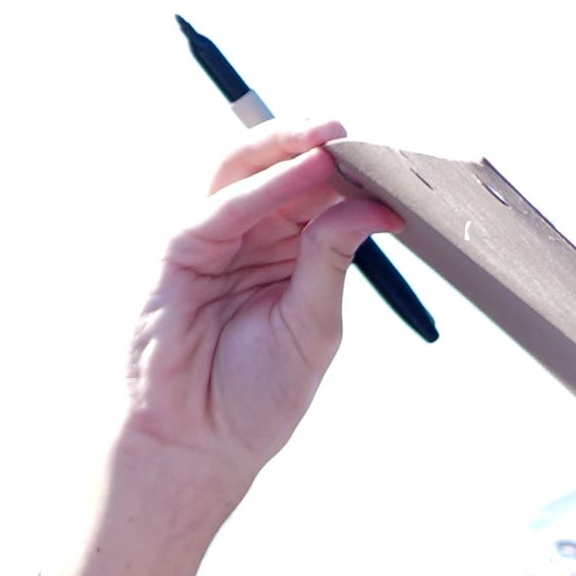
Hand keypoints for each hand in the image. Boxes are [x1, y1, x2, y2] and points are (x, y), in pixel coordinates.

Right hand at [48, 127, 389, 575]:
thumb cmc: (255, 395)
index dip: (351, 174)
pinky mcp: (181, 252)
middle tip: (361, 131)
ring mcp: (213, 240)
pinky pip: (224, 209)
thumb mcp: (314, 325)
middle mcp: (250, 239)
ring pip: (247, 175)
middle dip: (317, 146)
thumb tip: (377, 211)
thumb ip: (335, 262)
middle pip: (281, 173)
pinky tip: (302, 175)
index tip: (394, 158)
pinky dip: (264, 188)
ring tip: (333, 136)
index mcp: (288, 256)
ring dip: (288, 149)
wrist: (200, 444)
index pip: (318, 197)